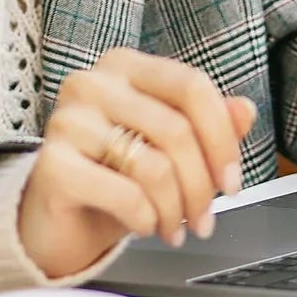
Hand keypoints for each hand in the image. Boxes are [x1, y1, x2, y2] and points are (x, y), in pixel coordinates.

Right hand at [18, 48, 256, 279]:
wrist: (58, 222)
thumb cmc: (117, 178)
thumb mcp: (171, 150)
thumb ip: (210, 125)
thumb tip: (245, 110)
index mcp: (128, 68)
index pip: (193, 87)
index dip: (223, 138)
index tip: (232, 180)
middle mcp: (94, 84)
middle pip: (177, 129)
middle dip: (201, 185)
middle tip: (205, 220)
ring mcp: (67, 120)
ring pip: (154, 165)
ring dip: (176, 209)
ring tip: (174, 229)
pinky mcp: (51, 164)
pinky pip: (124, 193)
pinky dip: (145, 218)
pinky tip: (143, 226)